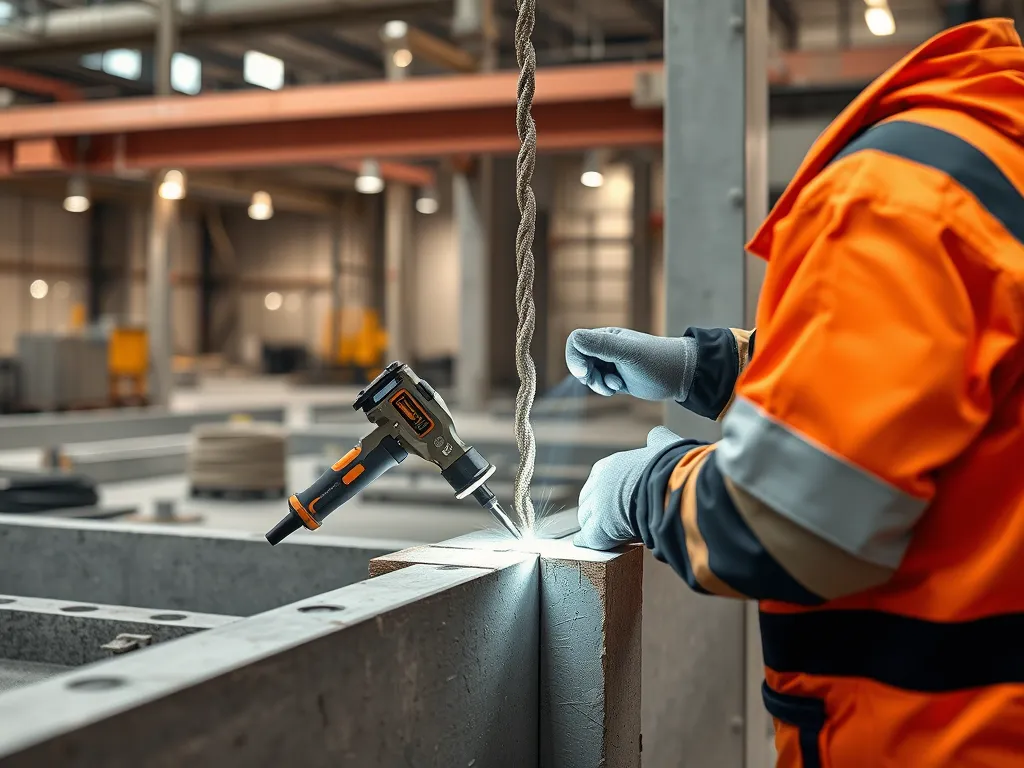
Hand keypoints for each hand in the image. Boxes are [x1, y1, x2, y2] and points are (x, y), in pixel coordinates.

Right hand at [565, 327, 696, 400]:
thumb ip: (602, 345)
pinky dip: (606, 389)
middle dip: (587, 375)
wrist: (681, 376)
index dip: (574, 358)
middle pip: (579, 361)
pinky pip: (600, 384)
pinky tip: (621, 388)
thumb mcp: (629, 353)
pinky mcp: (618, 378)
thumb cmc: (658, 361)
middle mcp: (606, 348)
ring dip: (598, 384)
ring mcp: (612, 363)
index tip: (586, 372)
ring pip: (589, 375)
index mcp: (607, 336)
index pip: (576, 342)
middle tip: (603, 382)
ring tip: (616, 386)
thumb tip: (574, 338)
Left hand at [574, 426, 684, 549]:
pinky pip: (588, 538)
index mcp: (613, 464)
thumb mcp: (665, 446)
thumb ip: (658, 440)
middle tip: (610, 518)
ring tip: (608, 533)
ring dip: (594, 526)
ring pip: (586, 518)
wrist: (672, 488)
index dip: (605, 489)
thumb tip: (657, 434)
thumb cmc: (673, 468)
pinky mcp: (599, 529)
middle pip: (588, 498)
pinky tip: (594, 544)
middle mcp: (600, 482)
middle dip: (597, 508)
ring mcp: (597, 506)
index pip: (598, 477)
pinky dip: (590, 541)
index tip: (614, 497)